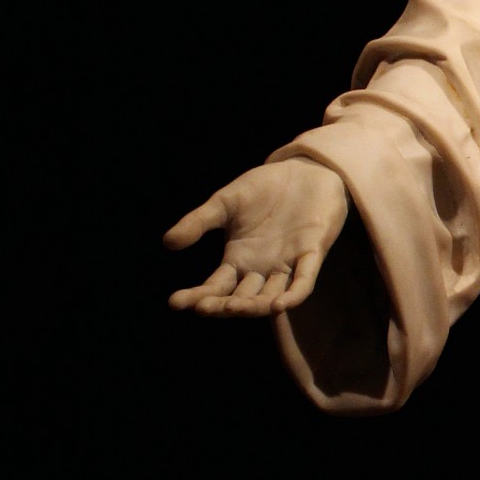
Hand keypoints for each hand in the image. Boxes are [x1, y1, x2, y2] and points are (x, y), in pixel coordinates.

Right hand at [165, 158, 348, 316]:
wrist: (304, 170)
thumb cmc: (264, 189)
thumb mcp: (225, 202)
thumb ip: (199, 222)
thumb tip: (167, 243)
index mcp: (238, 260)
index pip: (215, 287)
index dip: (197, 296)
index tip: (175, 302)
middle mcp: (261, 270)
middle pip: (240, 299)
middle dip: (221, 306)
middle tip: (202, 309)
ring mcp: (287, 265)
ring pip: (269, 297)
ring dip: (253, 306)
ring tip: (232, 308)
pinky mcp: (312, 254)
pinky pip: (304, 283)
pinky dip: (293, 296)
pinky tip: (278, 305)